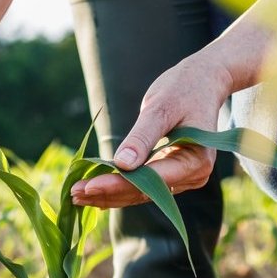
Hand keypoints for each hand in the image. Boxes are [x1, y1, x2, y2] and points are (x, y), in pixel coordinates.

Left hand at [70, 54, 233, 207]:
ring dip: (109, 195)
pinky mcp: (171, 174)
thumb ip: (142, 137)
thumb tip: (122, 165)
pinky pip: (143, 186)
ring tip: (76, 195)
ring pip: (141, 194)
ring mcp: (183, 178)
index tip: (88, 186)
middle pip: (144, 192)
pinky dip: (118, 187)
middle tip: (73, 193)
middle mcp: (193, 176)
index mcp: (196, 160)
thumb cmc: (184, 88)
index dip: (118, 184)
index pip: (151, 180)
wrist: (203, 82)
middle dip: (108, 193)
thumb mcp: (161, 107)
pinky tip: (93, 190)